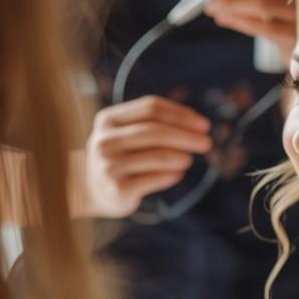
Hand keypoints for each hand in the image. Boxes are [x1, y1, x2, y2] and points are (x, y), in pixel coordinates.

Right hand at [84, 95, 212, 217]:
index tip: (203, 124)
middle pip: (155, 131)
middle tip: (206, 143)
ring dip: (181, 156)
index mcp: (108, 119)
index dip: (181, 114)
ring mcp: (108, 165)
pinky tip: (178, 174)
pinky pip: (154, 179)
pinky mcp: (117, 189)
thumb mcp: (129, 133)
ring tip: (189, 159)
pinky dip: (171, 175)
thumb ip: (157, 124)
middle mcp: (104, 140)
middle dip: (186, 136)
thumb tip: (198, 126)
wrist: (92, 190)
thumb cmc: (122, 156)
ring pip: (157, 156)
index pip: (151, 108)